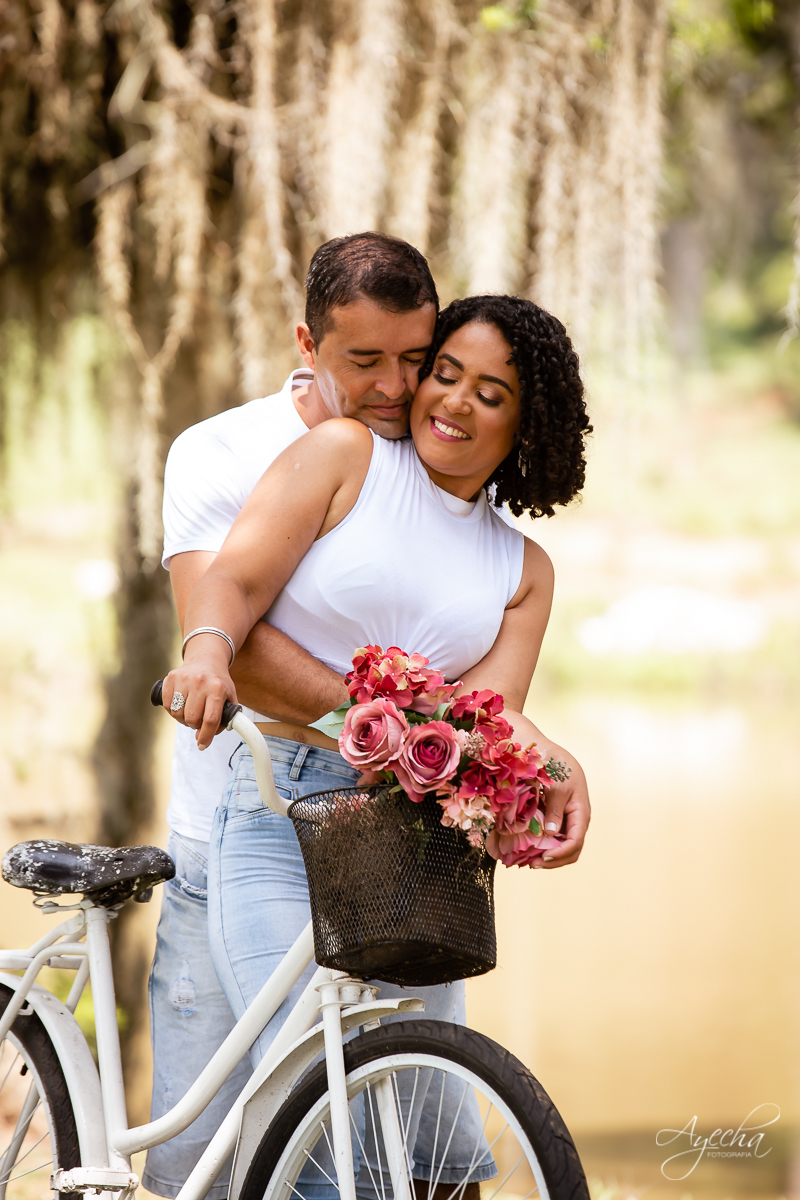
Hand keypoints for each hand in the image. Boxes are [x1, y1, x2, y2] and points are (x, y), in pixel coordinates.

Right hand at [161, 647, 237, 750]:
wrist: (206, 659)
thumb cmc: (218, 682)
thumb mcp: (229, 697)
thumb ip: (224, 719)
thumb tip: (204, 738)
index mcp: (217, 688)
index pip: (211, 719)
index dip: (206, 736)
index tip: (202, 745)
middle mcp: (200, 682)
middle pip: (192, 718)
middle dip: (195, 725)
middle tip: (198, 720)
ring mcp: (184, 679)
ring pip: (177, 714)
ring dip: (183, 719)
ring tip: (190, 712)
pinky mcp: (171, 678)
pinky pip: (167, 705)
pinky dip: (173, 710)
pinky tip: (181, 704)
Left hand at [536, 754, 589, 868]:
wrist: (552, 752)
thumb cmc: (558, 767)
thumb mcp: (557, 788)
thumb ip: (555, 811)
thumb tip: (550, 834)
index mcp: (581, 813)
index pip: (575, 841)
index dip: (560, 853)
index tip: (542, 857)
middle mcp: (576, 820)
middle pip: (572, 850)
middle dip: (554, 861)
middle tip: (532, 865)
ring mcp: (568, 820)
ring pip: (562, 846)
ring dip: (547, 856)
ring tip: (528, 861)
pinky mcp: (557, 818)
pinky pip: (553, 838)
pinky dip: (542, 846)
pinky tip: (528, 848)